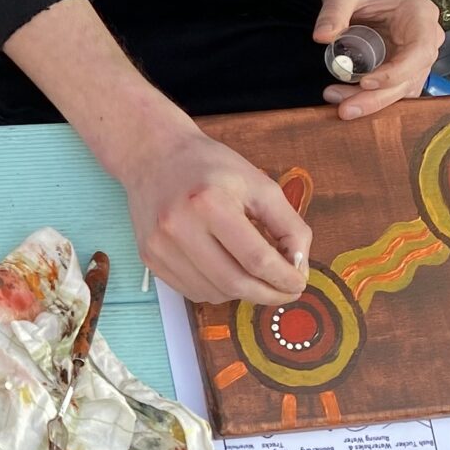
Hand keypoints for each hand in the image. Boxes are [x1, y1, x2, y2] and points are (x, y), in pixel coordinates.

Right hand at [120, 119, 312, 305]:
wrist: (153, 155)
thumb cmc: (210, 167)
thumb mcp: (259, 185)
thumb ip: (288, 225)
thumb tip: (298, 267)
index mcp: (210, 203)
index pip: (256, 259)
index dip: (284, 278)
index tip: (299, 284)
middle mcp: (179, 227)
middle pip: (234, 283)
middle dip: (269, 294)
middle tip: (285, 292)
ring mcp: (160, 246)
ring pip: (214, 293)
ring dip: (242, 292)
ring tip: (253, 274)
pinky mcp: (150, 257)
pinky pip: (193, 291)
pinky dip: (217, 290)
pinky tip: (225, 270)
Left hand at [314, 0, 443, 120]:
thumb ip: (333, 10)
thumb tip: (322, 37)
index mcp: (421, 17)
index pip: (418, 53)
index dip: (395, 73)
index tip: (365, 82)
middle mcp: (426, 40)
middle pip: (410, 78)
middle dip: (377, 98)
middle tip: (344, 108)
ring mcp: (417, 58)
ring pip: (401, 90)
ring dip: (372, 102)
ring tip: (337, 102)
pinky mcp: (403, 69)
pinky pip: (393, 91)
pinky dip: (372, 100)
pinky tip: (345, 100)